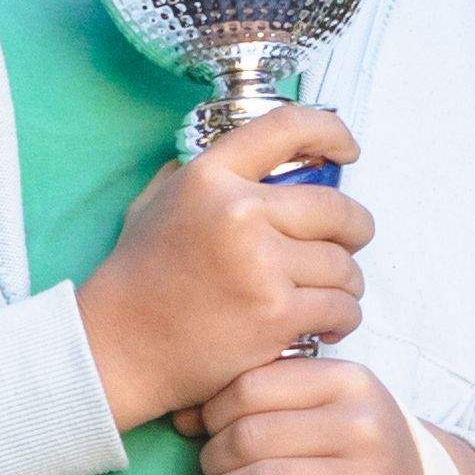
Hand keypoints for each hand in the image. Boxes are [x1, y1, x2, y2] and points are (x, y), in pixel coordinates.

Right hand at [76, 110, 373, 426]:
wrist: (119, 347)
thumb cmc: (137, 277)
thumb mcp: (154, 204)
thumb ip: (194, 174)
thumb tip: (246, 156)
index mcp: (209, 177)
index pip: (287, 128)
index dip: (330, 132)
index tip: (348, 151)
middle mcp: (238, 212)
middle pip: (336, 207)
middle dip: (355, 227)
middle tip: (350, 241)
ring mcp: (260, 265)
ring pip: (344, 264)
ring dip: (347, 281)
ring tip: (332, 292)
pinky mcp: (276, 314)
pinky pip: (339, 307)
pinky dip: (342, 316)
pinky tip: (328, 322)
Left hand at [187, 355, 474, 474]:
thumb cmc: (362, 453)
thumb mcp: (328, 409)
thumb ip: (268, 401)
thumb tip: (184, 415)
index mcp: (349, 379)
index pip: (250, 386)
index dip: (212, 414)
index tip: (202, 435)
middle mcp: (365, 420)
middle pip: (250, 436)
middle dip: (212, 463)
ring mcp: (375, 473)